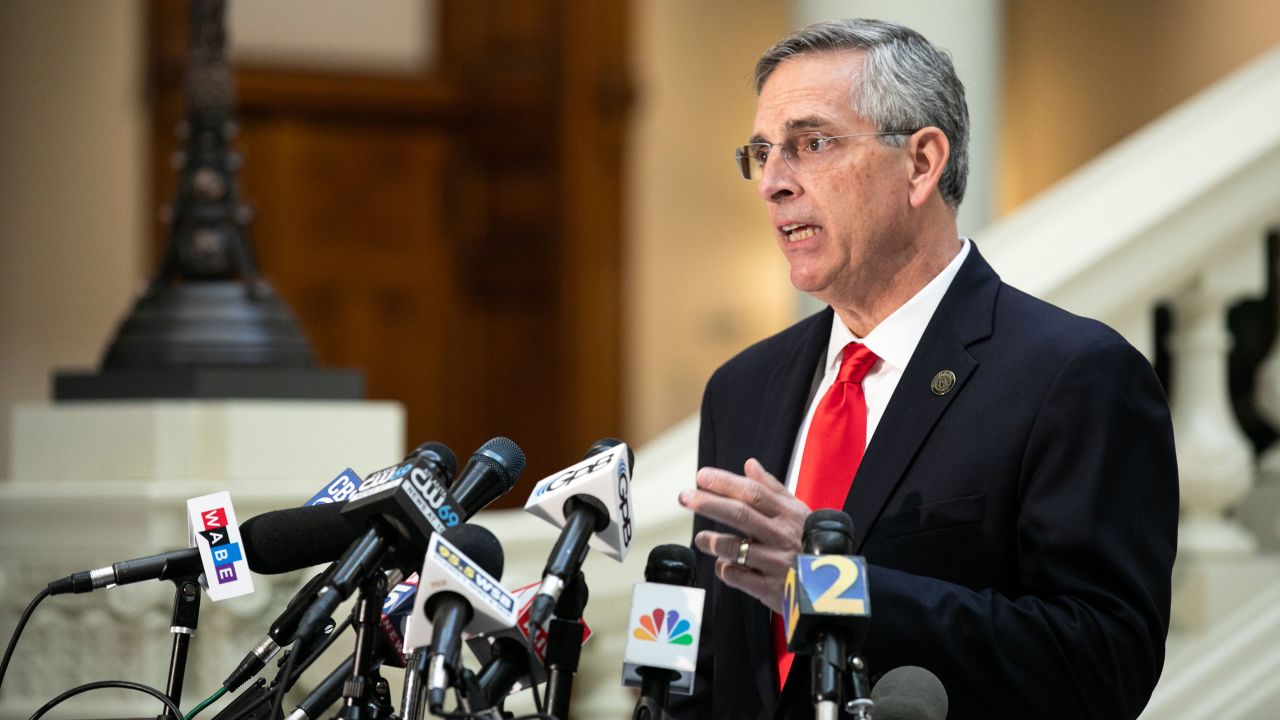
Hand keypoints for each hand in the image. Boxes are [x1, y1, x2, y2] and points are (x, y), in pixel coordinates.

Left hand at [677, 458, 810, 613]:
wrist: (833, 587)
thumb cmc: (809, 542)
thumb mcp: (798, 512)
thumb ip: (772, 488)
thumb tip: (749, 464)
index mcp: (788, 515)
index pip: (753, 492)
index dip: (725, 482)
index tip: (701, 476)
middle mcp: (781, 536)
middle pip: (740, 515)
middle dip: (709, 503)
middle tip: (684, 497)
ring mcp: (776, 563)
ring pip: (735, 548)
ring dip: (712, 541)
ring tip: (701, 538)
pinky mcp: (770, 589)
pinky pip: (737, 576)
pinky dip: (724, 568)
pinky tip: (722, 563)